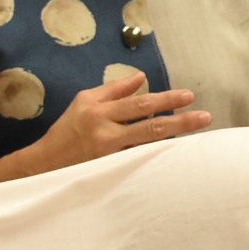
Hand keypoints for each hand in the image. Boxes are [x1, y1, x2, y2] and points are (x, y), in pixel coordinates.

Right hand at [23, 72, 210, 173]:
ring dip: (174, 138)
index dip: (165, 100)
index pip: (139, 103)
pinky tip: (176, 157)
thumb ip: (113, 90)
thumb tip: (141, 78)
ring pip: (148, 146)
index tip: (188, 96)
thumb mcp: (84, 102)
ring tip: (197, 133)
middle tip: (204, 116)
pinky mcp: (109, 171)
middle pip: (149, 125)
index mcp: (98, 109)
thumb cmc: (67, 130)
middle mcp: (105, 131)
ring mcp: (108, 154)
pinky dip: (157, 157)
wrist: (44, 164)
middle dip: (179, 120)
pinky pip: (138, 162)